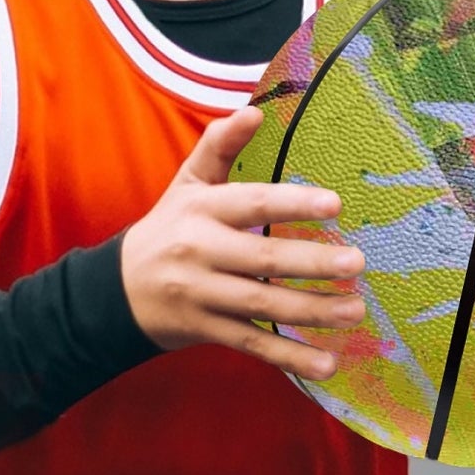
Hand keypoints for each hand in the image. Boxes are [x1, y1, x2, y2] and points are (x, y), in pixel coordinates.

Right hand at [120, 106, 365, 380]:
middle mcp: (199, 252)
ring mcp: (202, 295)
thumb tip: (253, 111)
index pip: (250, 203)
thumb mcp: (187, 184)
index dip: (291, 202)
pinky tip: (327, 363)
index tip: (335, 205)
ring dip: (312, 310)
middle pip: (261, 258)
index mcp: (200, 210)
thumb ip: (220, 146)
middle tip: (357, 264)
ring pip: (262, 305)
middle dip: (312, 262)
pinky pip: (252, 345)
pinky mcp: (207, 330)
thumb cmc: (168, 229)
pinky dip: (289, 357)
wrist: (116, 290)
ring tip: (355, 310)